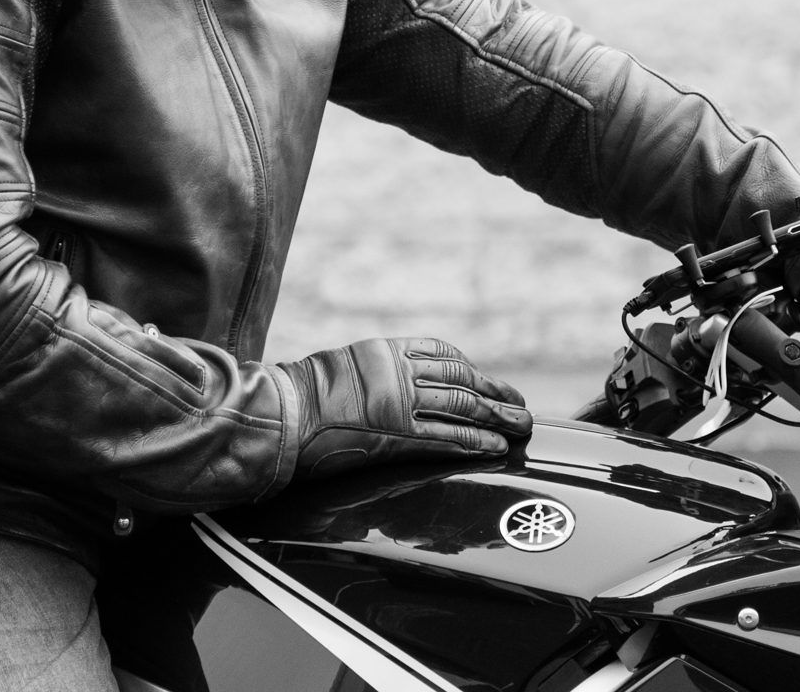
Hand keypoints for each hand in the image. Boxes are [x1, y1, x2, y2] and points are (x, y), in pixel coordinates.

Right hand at [277, 337, 532, 480]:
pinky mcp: (398, 435)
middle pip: (461, 378)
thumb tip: (381, 386)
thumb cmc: (296, 397)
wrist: (279, 415)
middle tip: (520, 406)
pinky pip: (447, 437)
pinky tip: (496, 448)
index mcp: (384, 351)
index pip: (442, 352)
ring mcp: (400, 402)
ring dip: (496, 417)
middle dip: (494, 393)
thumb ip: (368, 374)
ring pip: (463, 405)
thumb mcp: (337, 368)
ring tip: (520, 427)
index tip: (489, 380)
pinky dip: (476, 442)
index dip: (472, 368)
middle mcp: (398, 371)